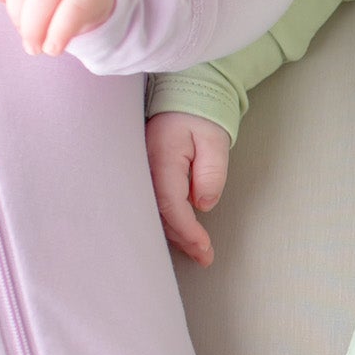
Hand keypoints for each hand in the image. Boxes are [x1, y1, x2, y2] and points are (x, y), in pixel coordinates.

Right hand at [147, 110, 233, 266]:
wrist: (183, 96)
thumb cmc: (200, 116)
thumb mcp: (214, 141)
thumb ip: (211, 173)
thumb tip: (203, 204)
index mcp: (161, 158)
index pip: (171, 204)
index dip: (188, 230)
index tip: (205, 247)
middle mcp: (144, 168)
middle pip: (159, 214)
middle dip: (182, 239)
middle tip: (205, 257)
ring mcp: (140, 172)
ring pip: (154, 211)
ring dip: (175, 233)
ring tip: (199, 251)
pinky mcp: (144, 175)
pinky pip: (152, 202)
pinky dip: (168, 220)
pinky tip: (182, 233)